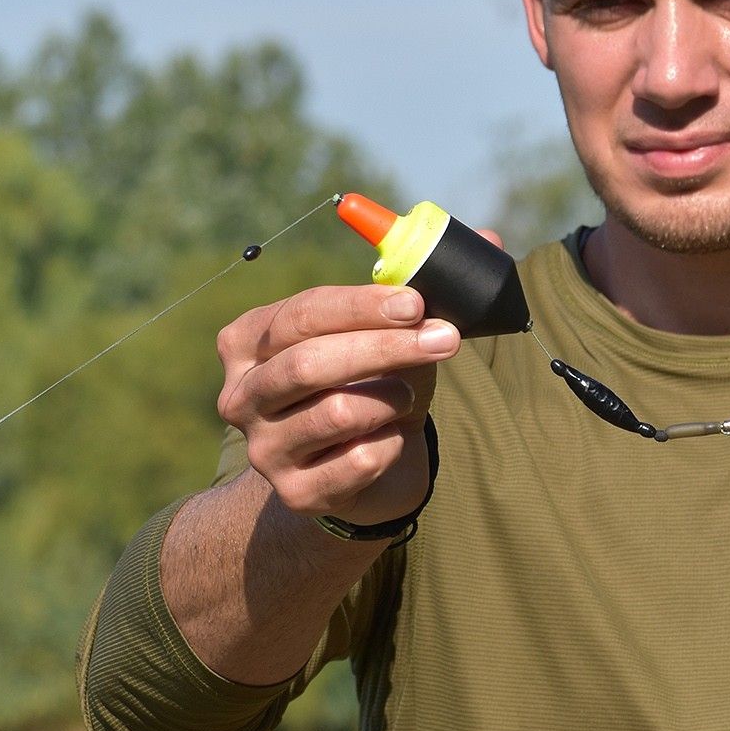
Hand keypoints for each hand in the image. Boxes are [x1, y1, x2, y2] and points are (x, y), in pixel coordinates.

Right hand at [215, 228, 499, 524]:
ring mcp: (263, 448)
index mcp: (249, 341)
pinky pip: (358, 461)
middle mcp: (241, 394)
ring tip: (406, 395)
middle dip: (385, 347)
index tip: (417, 303)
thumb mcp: (389, 332)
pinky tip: (390, 439)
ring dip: (390, 398)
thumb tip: (489, 237)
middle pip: (309, 363)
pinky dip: (390, 444)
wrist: (360, 469)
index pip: (301, 314)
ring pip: (335, 412)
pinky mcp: (295, 493)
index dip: (362, 306)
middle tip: (445, 338)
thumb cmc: (372, 383)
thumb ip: (429, 284)